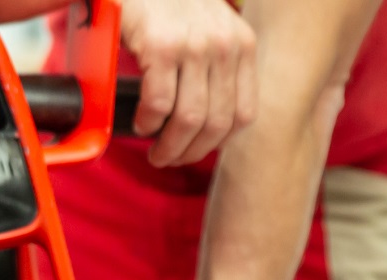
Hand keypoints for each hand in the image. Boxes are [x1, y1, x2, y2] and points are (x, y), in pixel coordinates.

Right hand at [120, 0, 256, 167]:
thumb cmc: (168, 5)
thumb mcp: (209, 29)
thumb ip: (216, 66)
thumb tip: (206, 122)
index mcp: (242, 44)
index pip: (244, 114)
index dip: (220, 142)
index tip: (198, 149)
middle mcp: (224, 45)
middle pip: (217, 123)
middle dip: (191, 152)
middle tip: (169, 158)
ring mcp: (195, 45)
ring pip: (190, 119)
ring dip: (169, 146)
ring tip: (156, 151)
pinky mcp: (162, 46)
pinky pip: (160, 104)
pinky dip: (149, 123)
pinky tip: (142, 124)